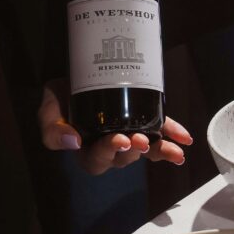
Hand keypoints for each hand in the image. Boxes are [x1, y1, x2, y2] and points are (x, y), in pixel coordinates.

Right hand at [38, 79, 191, 174]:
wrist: (77, 73)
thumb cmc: (61, 97)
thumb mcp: (48, 111)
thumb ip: (52, 130)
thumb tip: (72, 142)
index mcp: (86, 150)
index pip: (97, 160)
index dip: (108, 152)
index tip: (118, 140)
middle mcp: (110, 148)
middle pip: (125, 157)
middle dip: (136, 150)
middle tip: (141, 140)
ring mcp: (130, 136)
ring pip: (147, 150)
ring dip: (161, 151)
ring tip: (174, 150)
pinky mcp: (144, 123)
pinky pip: (161, 133)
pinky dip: (174, 135)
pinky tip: (185, 138)